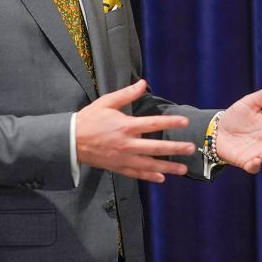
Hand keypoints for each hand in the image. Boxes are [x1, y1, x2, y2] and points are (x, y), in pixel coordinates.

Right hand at [76, 79, 195, 182]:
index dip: (170, 123)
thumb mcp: (106, 102)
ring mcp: (123, 158)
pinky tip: (162, 178)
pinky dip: (150, 176)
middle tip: (191, 148)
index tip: (185, 122)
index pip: (153, 124)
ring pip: (150, 165)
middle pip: (156, 148)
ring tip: (183, 169)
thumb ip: (126, 94)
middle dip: (175, 149)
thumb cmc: (89, 119)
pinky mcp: (118, 167)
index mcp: (125, 126)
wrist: (69, 141)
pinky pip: (137, 174)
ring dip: (168, 167)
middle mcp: (127, 144)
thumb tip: (143, 83)